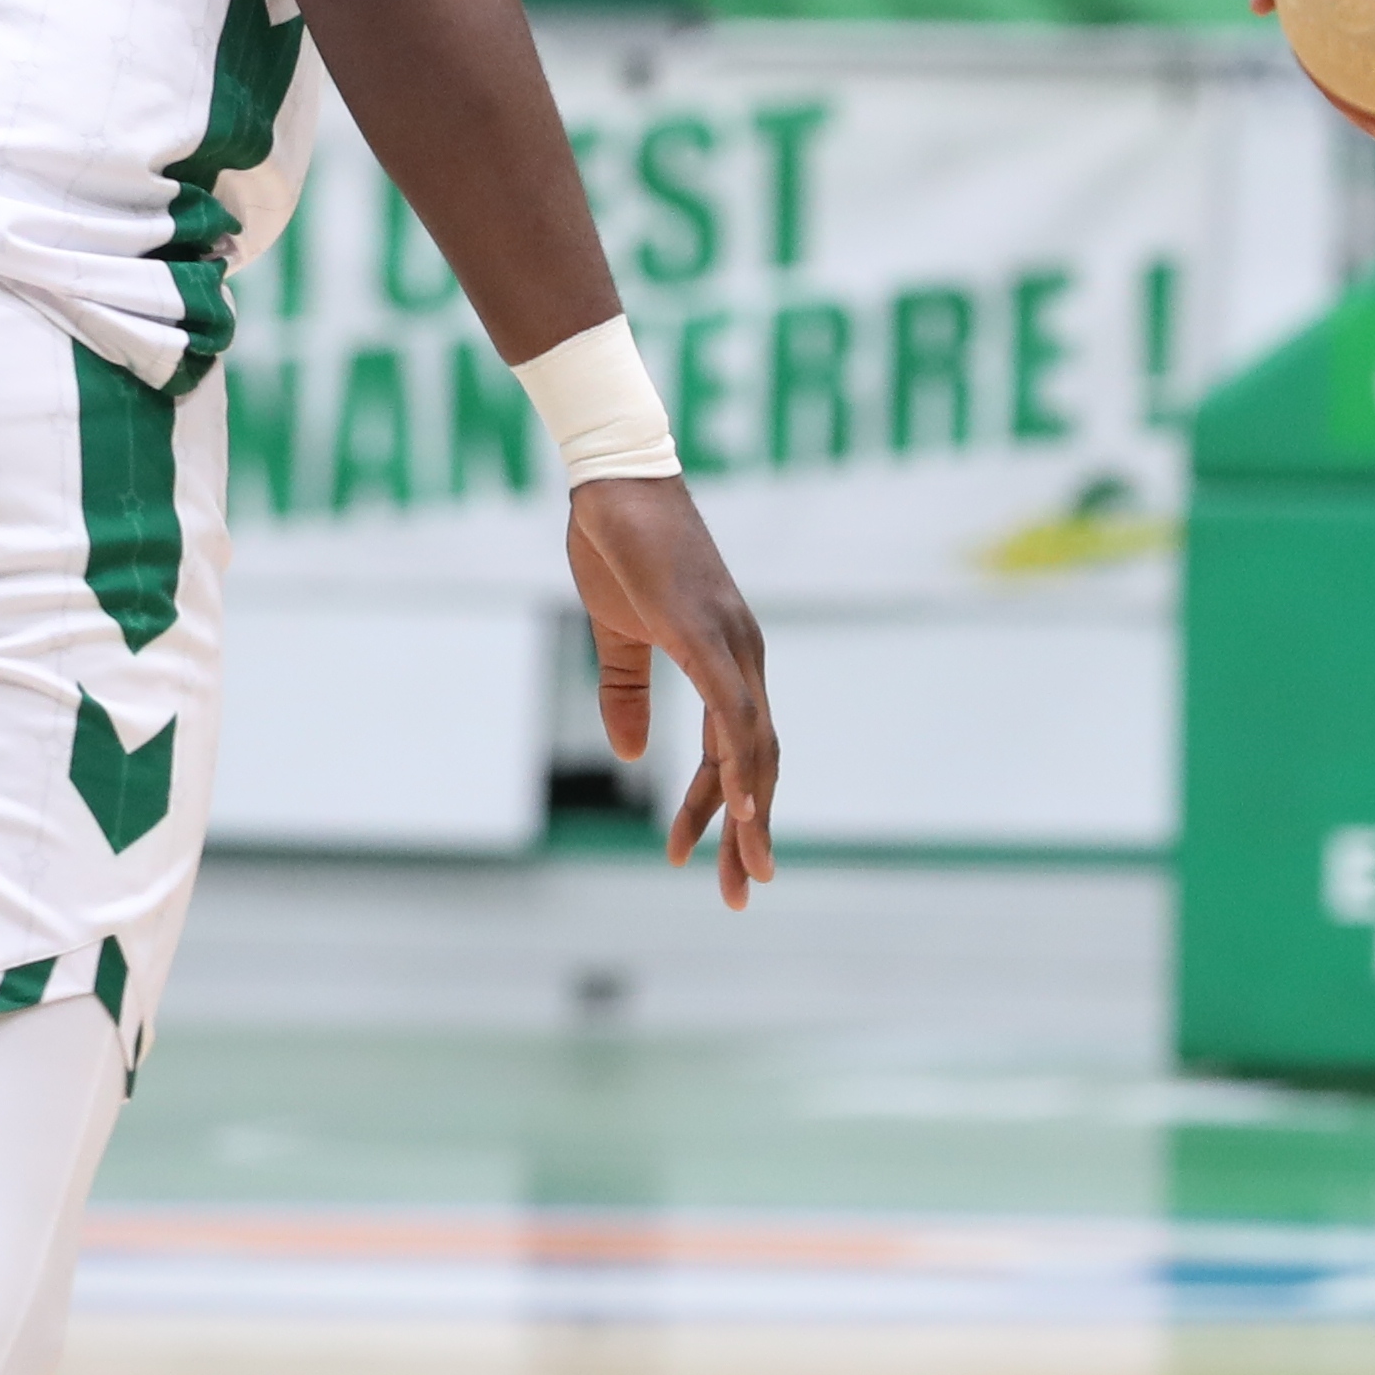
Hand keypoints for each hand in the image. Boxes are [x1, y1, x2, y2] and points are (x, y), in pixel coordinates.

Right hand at [569, 476, 777, 906]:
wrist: (616, 481)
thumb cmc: (618, 549)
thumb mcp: (617, 635)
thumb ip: (625, 693)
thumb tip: (632, 755)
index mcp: (724, 660)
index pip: (735, 750)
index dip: (723, 806)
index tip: (701, 857)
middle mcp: (743, 657)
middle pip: (758, 760)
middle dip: (750, 832)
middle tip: (744, 893)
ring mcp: (731, 645)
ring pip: (754, 747)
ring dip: (753, 814)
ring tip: (747, 871)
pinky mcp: (706, 634)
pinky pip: (732, 712)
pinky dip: (741, 761)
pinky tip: (745, 807)